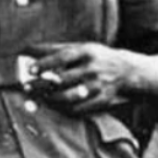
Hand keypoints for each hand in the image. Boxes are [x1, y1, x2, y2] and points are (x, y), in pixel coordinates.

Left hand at [22, 42, 137, 113]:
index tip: (30, 69)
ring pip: (68, 97)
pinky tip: (55, 106)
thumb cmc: (99, 58)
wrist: (130, 72)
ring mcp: (98, 86)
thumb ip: (56, 48)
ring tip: (39, 98)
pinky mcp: (102, 101)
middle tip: (27, 88)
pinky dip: (63, 109)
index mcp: (87, 52)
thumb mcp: (83, 48)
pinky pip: (78, 109)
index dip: (45, 63)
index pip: (62, 57)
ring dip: (49, 99)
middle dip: (41, 85)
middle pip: (62, 79)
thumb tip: (27, 49)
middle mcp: (93, 68)